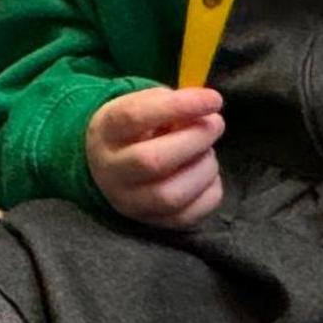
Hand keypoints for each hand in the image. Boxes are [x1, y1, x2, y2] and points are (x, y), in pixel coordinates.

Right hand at [85, 86, 224, 226]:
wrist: (111, 168)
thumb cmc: (137, 130)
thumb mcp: (142, 105)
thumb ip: (171, 103)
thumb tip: (207, 112)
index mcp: (106, 132)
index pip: (134, 117)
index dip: (179, 106)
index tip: (214, 99)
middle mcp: (112, 171)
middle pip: (153, 161)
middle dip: (196, 140)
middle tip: (215, 125)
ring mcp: (130, 202)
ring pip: (172, 194)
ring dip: (204, 168)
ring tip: (206, 152)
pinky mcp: (152, 223)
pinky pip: (189, 215)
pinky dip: (209, 191)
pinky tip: (205, 175)